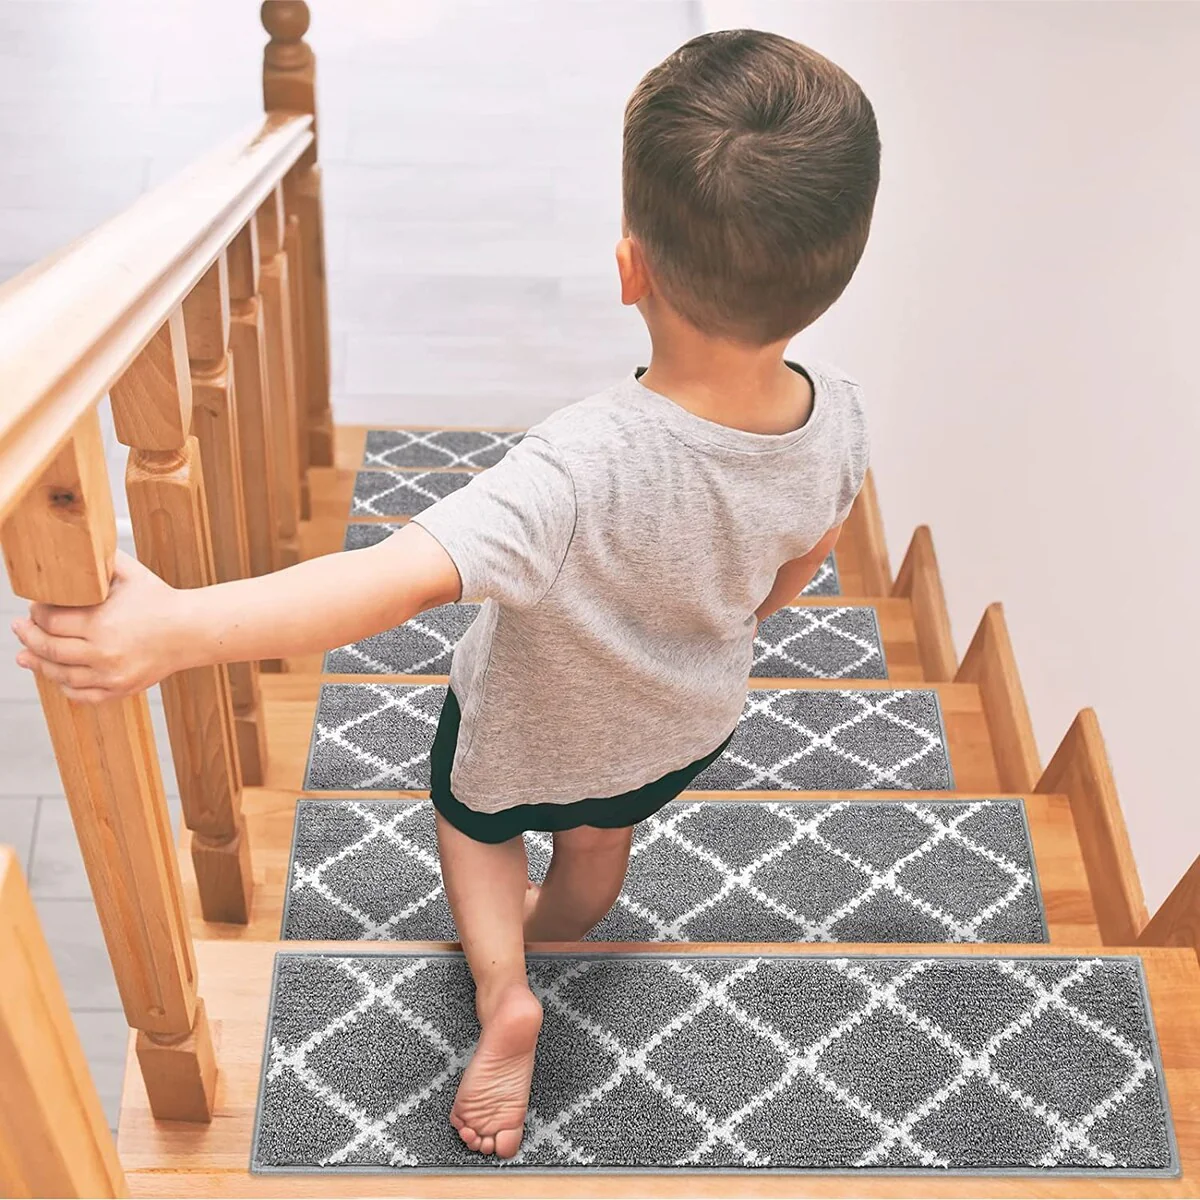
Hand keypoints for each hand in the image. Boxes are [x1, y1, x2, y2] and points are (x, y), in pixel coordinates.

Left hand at [12, 550, 189, 701]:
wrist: (192, 631)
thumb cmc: (161, 600)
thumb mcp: (131, 573)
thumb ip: (100, 560)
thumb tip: (75, 546)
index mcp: (101, 622)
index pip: (49, 621)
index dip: (35, 613)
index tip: (35, 607)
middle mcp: (103, 652)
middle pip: (47, 649)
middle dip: (28, 637)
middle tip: (20, 628)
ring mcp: (111, 674)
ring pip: (59, 674)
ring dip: (39, 663)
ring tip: (28, 654)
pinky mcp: (120, 688)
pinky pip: (80, 694)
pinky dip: (63, 685)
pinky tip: (56, 674)